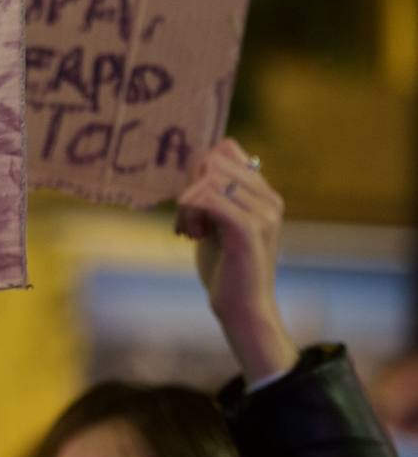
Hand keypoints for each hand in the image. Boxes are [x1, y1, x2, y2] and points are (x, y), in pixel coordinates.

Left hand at [175, 138, 298, 384]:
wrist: (241, 307)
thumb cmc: (225, 265)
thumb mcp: (215, 220)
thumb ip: (211, 191)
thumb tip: (199, 159)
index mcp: (264, 193)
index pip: (226, 148)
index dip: (199, 169)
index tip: (193, 202)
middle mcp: (269, 198)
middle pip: (212, 160)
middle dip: (190, 186)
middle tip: (188, 221)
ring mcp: (263, 213)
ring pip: (207, 179)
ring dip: (187, 203)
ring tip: (190, 230)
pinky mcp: (250, 229)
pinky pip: (209, 198)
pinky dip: (190, 212)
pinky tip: (192, 234)